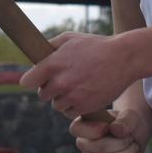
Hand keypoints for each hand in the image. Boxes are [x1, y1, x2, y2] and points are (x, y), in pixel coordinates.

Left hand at [21, 32, 137, 118]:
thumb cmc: (96, 46)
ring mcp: (73, 96)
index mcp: (53, 64)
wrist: (124, 58)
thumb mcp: (70, 39)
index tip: (38, 79)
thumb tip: (36, 57)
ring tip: (75, 88)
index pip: (27, 81)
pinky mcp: (85, 107)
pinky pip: (70, 114)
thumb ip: (50, 47)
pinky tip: (81, 96)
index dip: (32, 80)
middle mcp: (60, 82)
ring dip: (62, 99)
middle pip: (42, 95)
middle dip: (50, 89)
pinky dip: (74, 107)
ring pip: (56, 106)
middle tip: (63, 81)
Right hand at [70, 109, 151, 152]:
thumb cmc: (128, 124)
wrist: (136, 138)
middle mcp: (82, 144)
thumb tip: (115, 130)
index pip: (76, 129)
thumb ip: (124, 120)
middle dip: (122, 144)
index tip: (110, 126)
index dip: (95, 129)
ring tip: (134, 149)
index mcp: (83, 125)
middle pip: (99, 148)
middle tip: (131, 140)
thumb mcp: (130, 117)